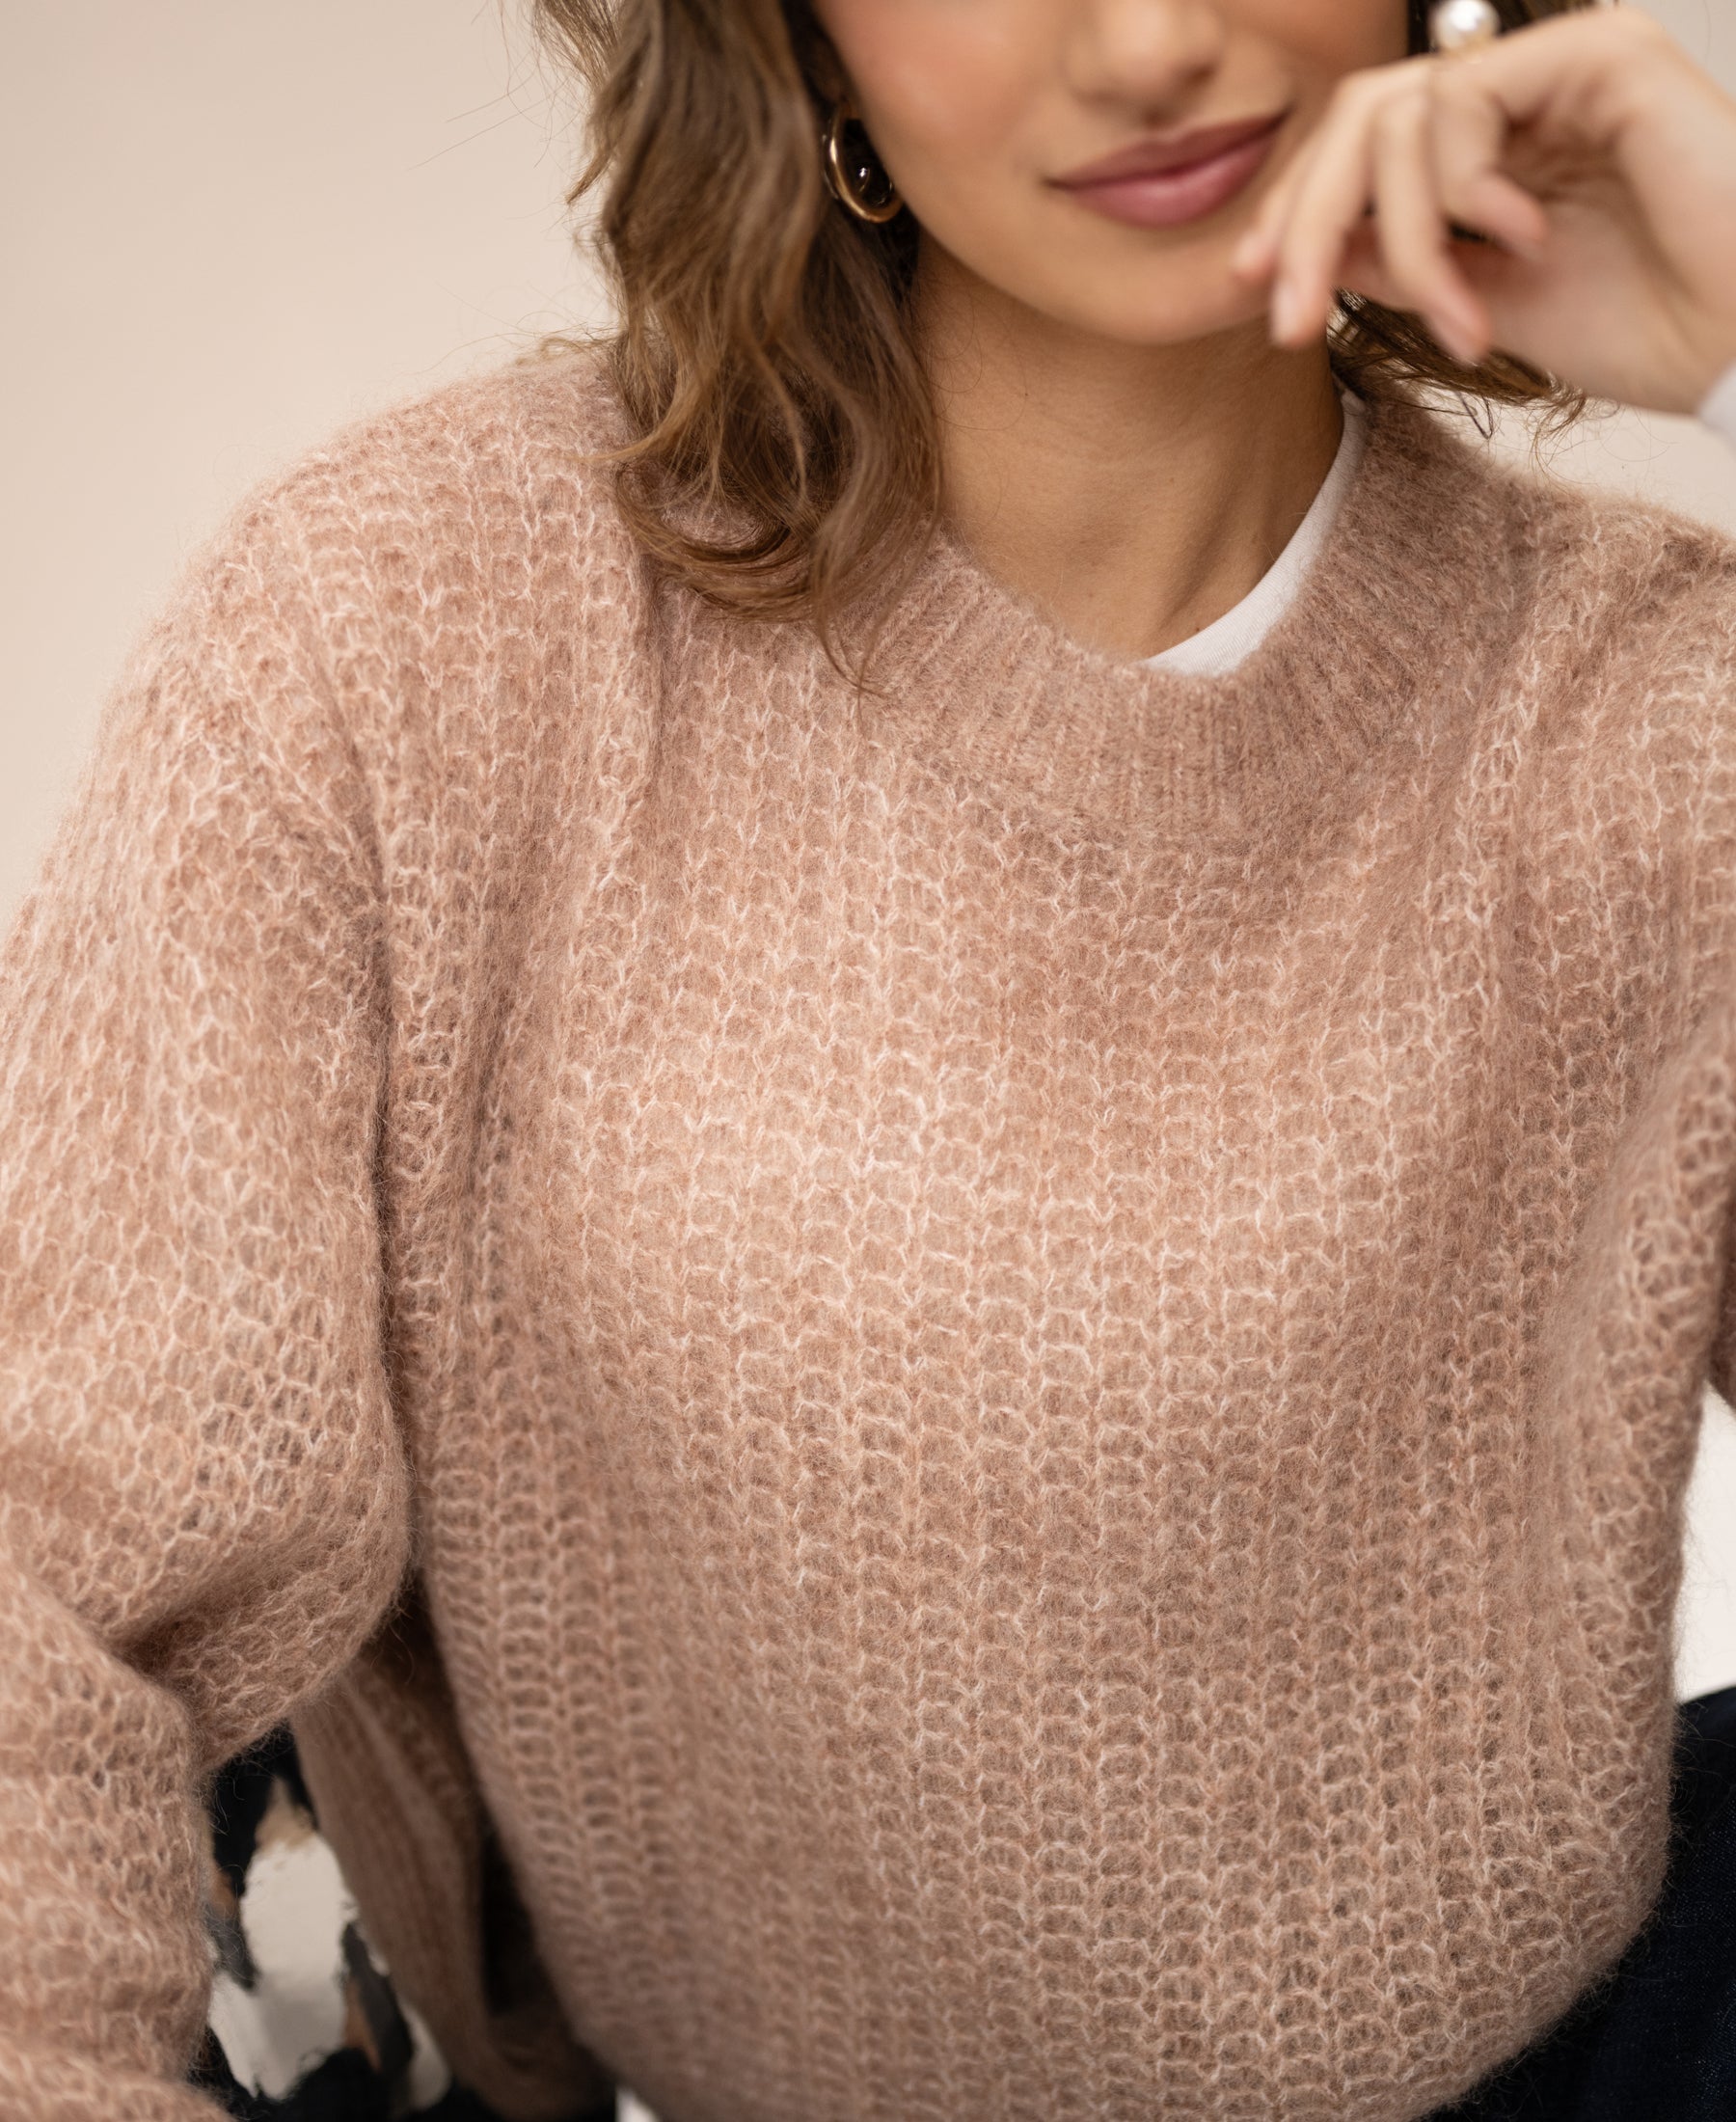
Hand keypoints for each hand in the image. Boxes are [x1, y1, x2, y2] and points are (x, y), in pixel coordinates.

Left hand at [1230, 7, 1735, 415]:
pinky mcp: (1601, 55)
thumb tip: (1303, 249)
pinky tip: (1523, 239)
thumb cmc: (1648, 327)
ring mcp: (1563, 67)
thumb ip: (1400, 261)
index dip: (1296, 209)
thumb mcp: (1482, 301)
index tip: (1250, 285)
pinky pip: (1464, 101)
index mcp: (1501, 146)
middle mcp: (1528, 94)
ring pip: (1399, 117)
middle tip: (1285, 316)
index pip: (1366, 146)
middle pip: (1361, 117)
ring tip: (1459, 312)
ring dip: (1402, 236)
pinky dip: (1464, 189)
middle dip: (1304, 221)